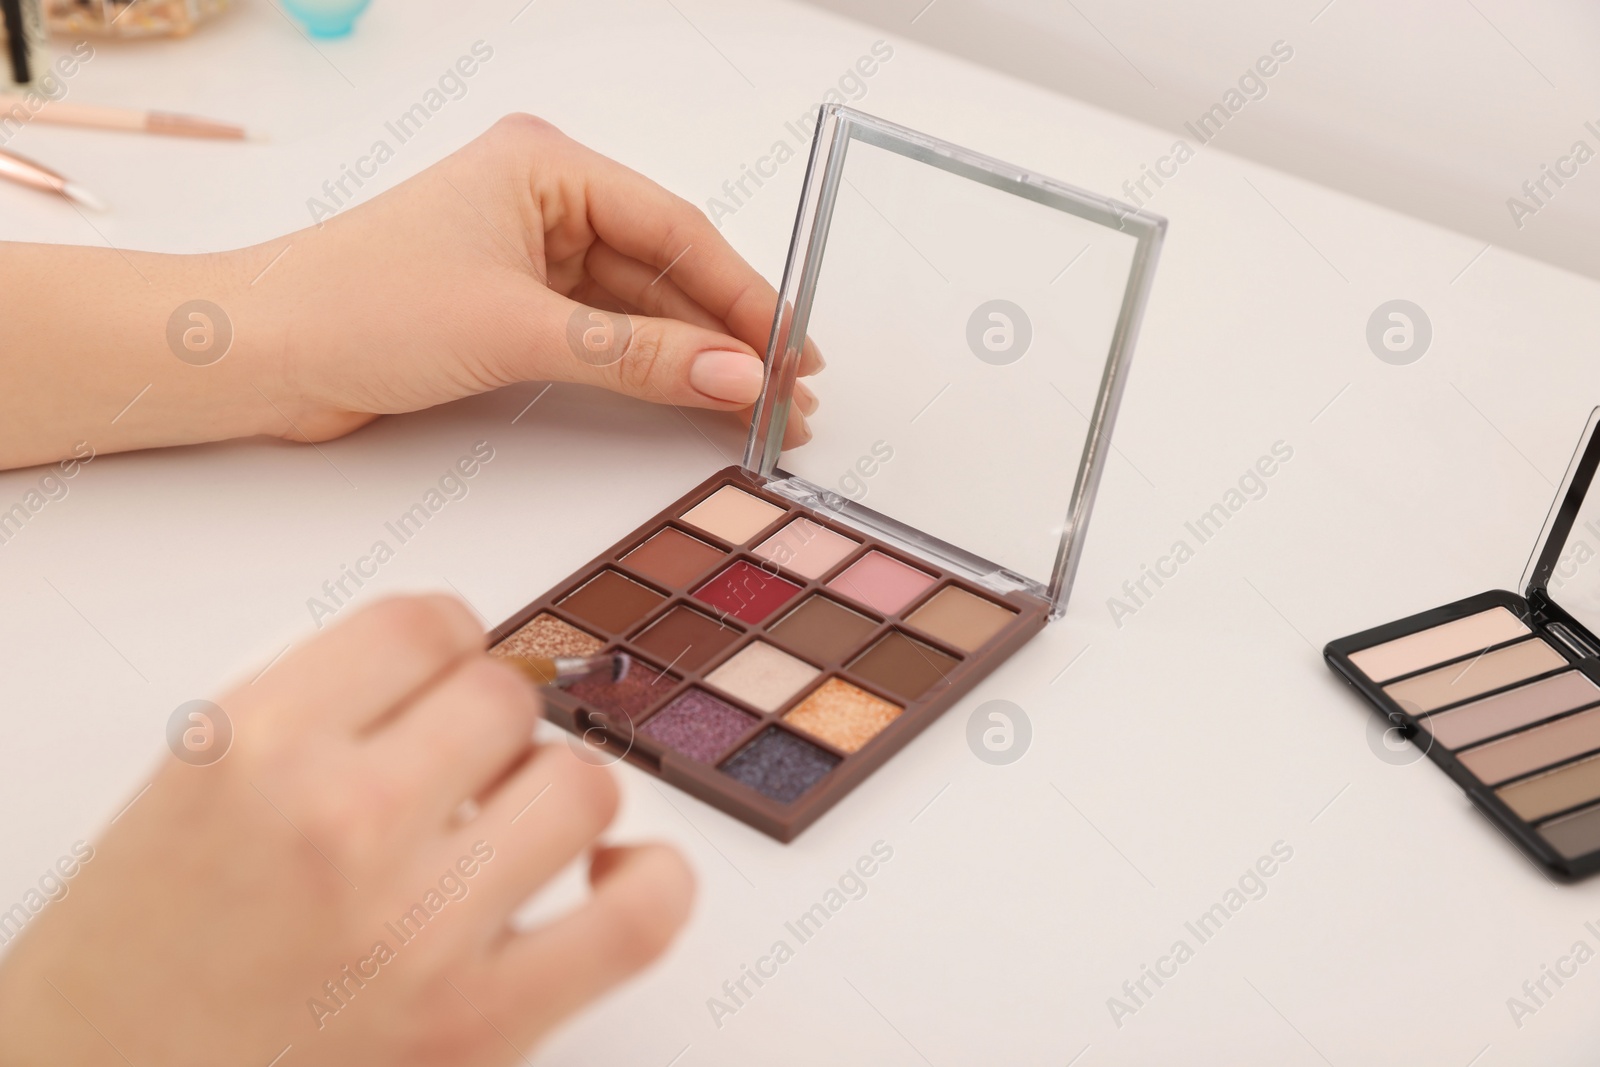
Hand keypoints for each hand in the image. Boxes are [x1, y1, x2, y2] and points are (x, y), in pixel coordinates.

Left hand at [0, 114, 815, 469]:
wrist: (257, 356)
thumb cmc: (363, 308)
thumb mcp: (521, 331)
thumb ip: (639, 356)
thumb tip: (737, 379)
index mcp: (546, 166)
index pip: (674, 230)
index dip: (744, 295)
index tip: (793, 352)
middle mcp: (543, 201)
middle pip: (665, 269)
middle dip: (727, 334)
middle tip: (789, 394)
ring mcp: (527, 256)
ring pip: (638, 308)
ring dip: (692, 358)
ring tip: (753, 411)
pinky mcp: (510, 308)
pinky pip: (602, 336)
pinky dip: (645, 369)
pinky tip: (691, 399)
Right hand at [0, 596, 692, 1065]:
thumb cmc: (131, 965)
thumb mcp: (194, 788)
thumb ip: (323, 714)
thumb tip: (461, 671)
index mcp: (257, 745)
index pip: (424, 624)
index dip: (449, 645)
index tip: (446, 675)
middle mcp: (343, 820)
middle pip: (506, 697)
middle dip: (491, 727)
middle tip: (460, 774)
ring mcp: (420, 926)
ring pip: (581, 785)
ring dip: (555, 800)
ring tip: (507, 836)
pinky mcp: (478, 1025)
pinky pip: (640, 916)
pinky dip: (651, 885)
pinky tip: (607, 883)